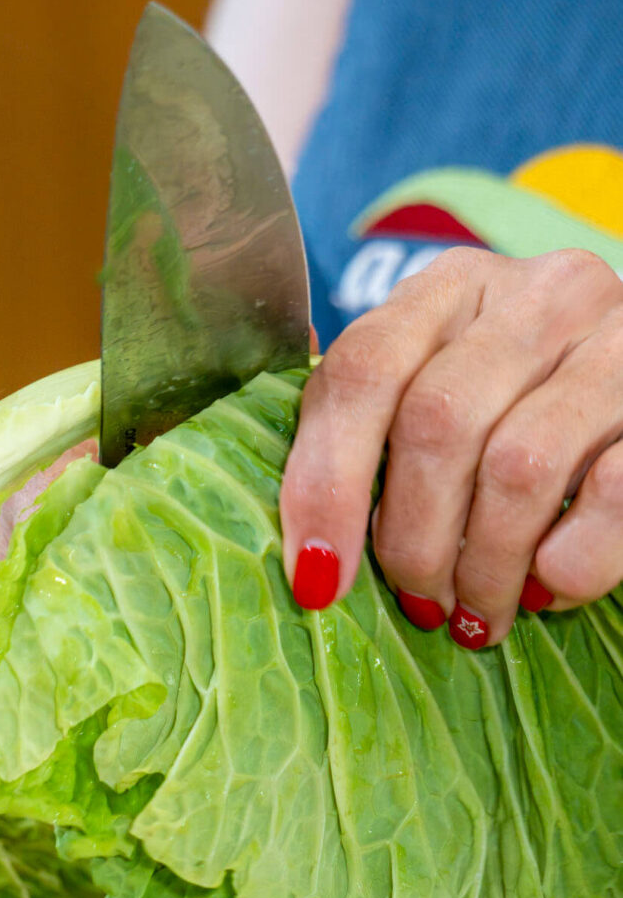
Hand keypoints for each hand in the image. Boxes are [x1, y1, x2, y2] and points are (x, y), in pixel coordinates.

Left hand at [280, 247, 622, 647]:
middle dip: (411, 538)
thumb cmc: (518, 404)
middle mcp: (536, 295)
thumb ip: (368, 423)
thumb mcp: (438, 386)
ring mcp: (615, 339)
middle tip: (417, 599)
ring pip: (518, 467)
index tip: (318, 577)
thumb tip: (305, 545)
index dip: (327, 482)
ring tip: (475, 609)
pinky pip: (612, 495)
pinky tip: (547, 586)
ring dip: (484, 564)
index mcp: (451, 288)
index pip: (363, 369)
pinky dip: (568, 563)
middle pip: (435, 423)